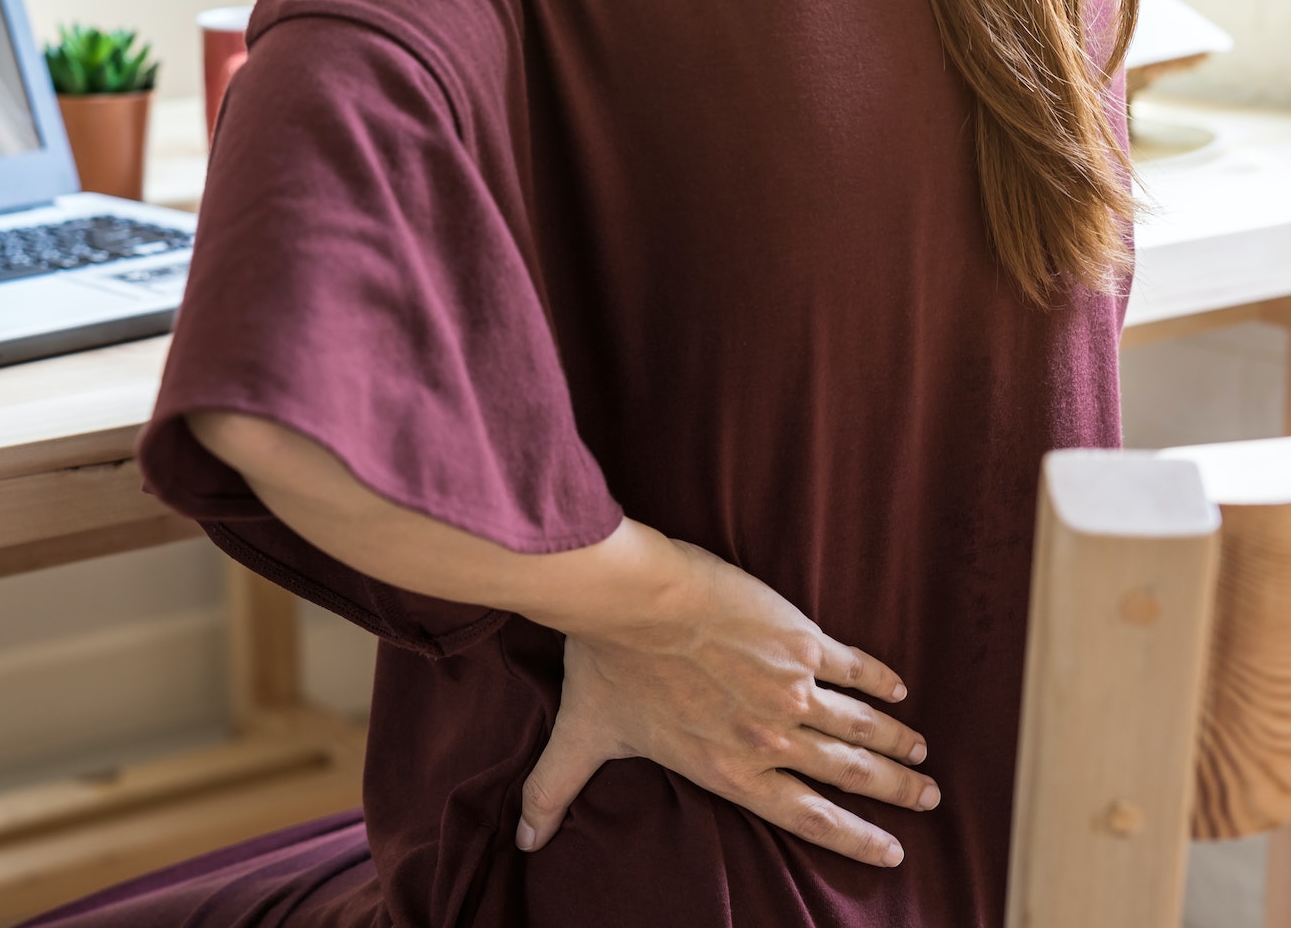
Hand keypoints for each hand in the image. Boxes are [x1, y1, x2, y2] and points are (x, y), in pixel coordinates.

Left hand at [519, 540, 937, 866]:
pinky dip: (881, 680)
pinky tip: (899, 689)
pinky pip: (854, 667)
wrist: (631, 598)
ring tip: (924, 755)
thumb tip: (523, 841)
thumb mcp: (582, 736)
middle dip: (893, 791)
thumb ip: (555, 791)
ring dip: (896, 743)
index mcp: (730, 769)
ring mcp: (792, 690)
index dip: (854, 838)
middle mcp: (770, 739)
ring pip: (861, 726)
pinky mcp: (801, 640)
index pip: (806, 816)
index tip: (892, 852)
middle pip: (848, 774)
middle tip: (928, 799)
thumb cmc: (606, 664)